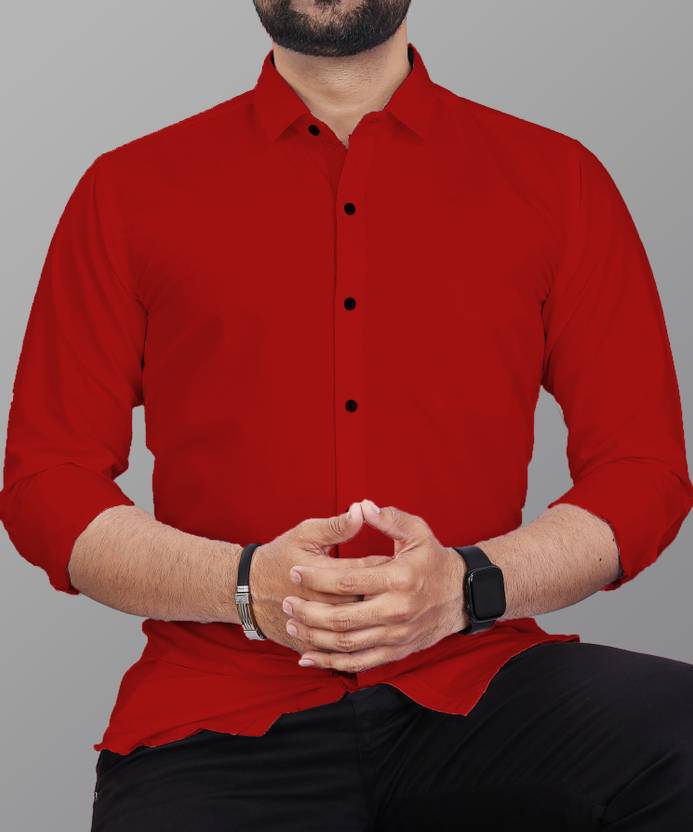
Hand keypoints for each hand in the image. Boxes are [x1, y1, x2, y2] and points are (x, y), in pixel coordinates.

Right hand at [248, 502, 390, 652]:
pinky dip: (357, 641)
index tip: (396, 560)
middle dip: (383, 593)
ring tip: (384, 605)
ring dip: (373, 618)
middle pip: (364, 602)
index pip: (364, 571)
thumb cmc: (280, 556)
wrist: (249, 590)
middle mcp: (320, 602)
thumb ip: (336, 526)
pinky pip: (338, 649)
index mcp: (321, 572)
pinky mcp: (310, 642)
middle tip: (398, 585)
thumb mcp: (305, 534)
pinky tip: (369, 630)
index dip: (384, 566)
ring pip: (354, 628)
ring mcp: (314, 626)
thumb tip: (361, 510)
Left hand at [282, 499, 468, 671]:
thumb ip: (389, 519)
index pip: (347, 580)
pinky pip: (358, 663)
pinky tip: (309, 657)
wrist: (461, 596)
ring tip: (293, 623)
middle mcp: (397, 611)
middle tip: (287, 602)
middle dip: (308, 611)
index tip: (295, 571)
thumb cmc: (434, 559)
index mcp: (398, 579)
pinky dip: (331, 662)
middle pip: (342, 617)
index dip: (316, 577)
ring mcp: (396, 635)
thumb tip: (360, 506)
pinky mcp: (395, 651)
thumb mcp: (418, 532)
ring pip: (346, 643)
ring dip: (314, 636)